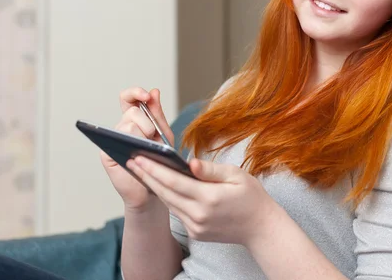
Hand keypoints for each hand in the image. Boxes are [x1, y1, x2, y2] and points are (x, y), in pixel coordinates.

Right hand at [101, 87, 174, 210]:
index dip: (135, 92)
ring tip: (150, 148)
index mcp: (135, 120)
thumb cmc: (159, 162)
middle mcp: (121, 127)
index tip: (146, 96)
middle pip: (131, 111)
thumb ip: (158, 114)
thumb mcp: (163, 135)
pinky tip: (138, 151)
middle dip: (147, 121)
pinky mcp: (107, 153)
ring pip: (127, 124)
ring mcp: (112, 139)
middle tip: (154, 136)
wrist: (154, 188)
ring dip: (143, 134)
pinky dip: (131, 143)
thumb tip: (154, 91)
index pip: (128, 98)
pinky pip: (117, 140)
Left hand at [127, 156, 279, 246]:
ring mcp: (196, 227)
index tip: (140, 158)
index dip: (155, 169)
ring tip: (141, 170)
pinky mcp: (195, 233)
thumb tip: (189, 162)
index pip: (174, 181)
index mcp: (209, 198)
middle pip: (166, 193)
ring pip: (169, 203)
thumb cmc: (251, 197)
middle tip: (131, 161)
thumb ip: (211, 170)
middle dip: (147, 176)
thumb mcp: (236, 175)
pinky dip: (168, 197)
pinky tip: (160, 185)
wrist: (260, 228)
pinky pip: (177, 212)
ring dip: (154, 187)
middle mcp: (199, 215)